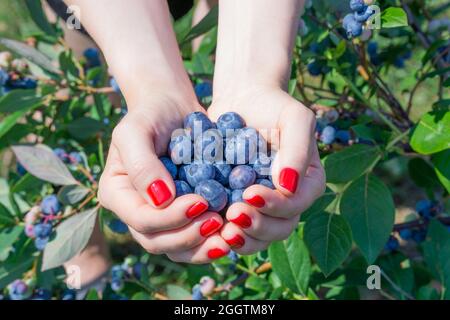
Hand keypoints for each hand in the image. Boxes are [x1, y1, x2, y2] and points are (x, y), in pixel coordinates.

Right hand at [98, 93, 229, 262]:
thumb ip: (142, 164)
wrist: (172, 108)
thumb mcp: (136, 130)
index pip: (141, 220)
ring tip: (227, 236)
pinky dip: (211, 240)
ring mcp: (159, 217)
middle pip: (157, 241)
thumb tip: (160, 200)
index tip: (200, 202)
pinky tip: (232, 232)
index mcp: (118, 194)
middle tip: (218, 222)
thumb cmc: (150, 114)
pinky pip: (194, 238)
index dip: (170, 218)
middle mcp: (136, 211)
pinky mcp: (182, 216)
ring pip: (177, 247)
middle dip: (188, 237)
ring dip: (202, 247)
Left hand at [208, 86, 325, 253]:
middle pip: (278, 228)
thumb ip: (297, 150)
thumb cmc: (273, 106)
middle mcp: (287, 201)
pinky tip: (205, 225)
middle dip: (256, 227)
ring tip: (220, 228)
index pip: (295, 205)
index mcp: (306, 184)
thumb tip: (287, 186)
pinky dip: (221, 232)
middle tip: (232, 215)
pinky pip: (233, 228)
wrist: (243, 101)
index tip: (249, 193)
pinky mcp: (237, 205)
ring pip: (257, 236)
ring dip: (240, 238)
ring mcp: (262, 207)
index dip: (275, 206)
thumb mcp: (294, 118)